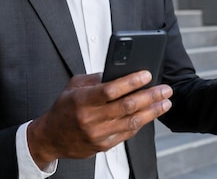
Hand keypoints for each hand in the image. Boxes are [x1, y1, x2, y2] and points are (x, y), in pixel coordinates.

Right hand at [26, 71, 172, 167]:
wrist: (50, 138)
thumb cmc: (64, 108)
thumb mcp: (74, 86)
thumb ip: (96, 78)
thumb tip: (121, 71)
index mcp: (82, 100)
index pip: (110, 90)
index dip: (131, 82)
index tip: (147, 74)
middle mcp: (90, 118)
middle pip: (127, 106)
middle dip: (150, 96)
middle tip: (165, 89)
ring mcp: (97, 134)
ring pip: (132, 121)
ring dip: (152, 111)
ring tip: (166, 102)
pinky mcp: (103, 145)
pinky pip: (127, 133)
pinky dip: (141, 122)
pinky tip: (151, 114)